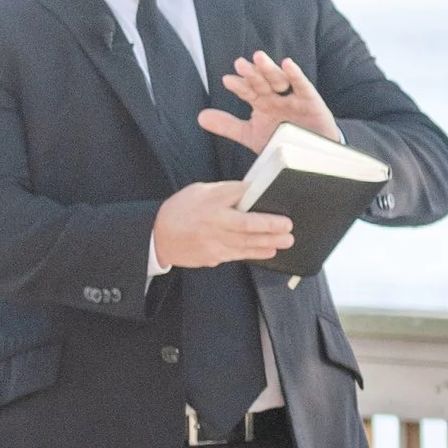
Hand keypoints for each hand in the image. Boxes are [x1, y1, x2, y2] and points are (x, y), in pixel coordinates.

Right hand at [154, 180, 293, 267]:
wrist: (158, 237)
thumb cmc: (182, 209)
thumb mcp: (200, 191)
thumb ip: (226, 191)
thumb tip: (251, 189)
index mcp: (210, 204)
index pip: (236, 197)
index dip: (256, 197)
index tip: (276, 197)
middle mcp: (213, 225)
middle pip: (246, 226)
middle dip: (270, 227)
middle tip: (288, 226)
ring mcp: (213, 244)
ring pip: (245, 244)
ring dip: (268, 244)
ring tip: (286, 241)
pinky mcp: (213, 257)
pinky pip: (237, 255)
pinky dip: (254, 254)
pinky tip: (269, 252)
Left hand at [198, 51, 341, 152]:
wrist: (311, 157)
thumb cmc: (282, 142)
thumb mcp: (251, 135)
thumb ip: (228, 126)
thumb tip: (200, 116)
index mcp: (261, 103)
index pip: (247, 91)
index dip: (239, 86)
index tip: (228, 80)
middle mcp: (276, 97)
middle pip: (262, 82)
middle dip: (252, 73)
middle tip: (240, 64)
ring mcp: (293, 98)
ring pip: (280, 80)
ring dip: (269, 69)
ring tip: (258, 58)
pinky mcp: (311, 102)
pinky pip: (303, 86)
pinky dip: (296, 75)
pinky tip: (287, 64)